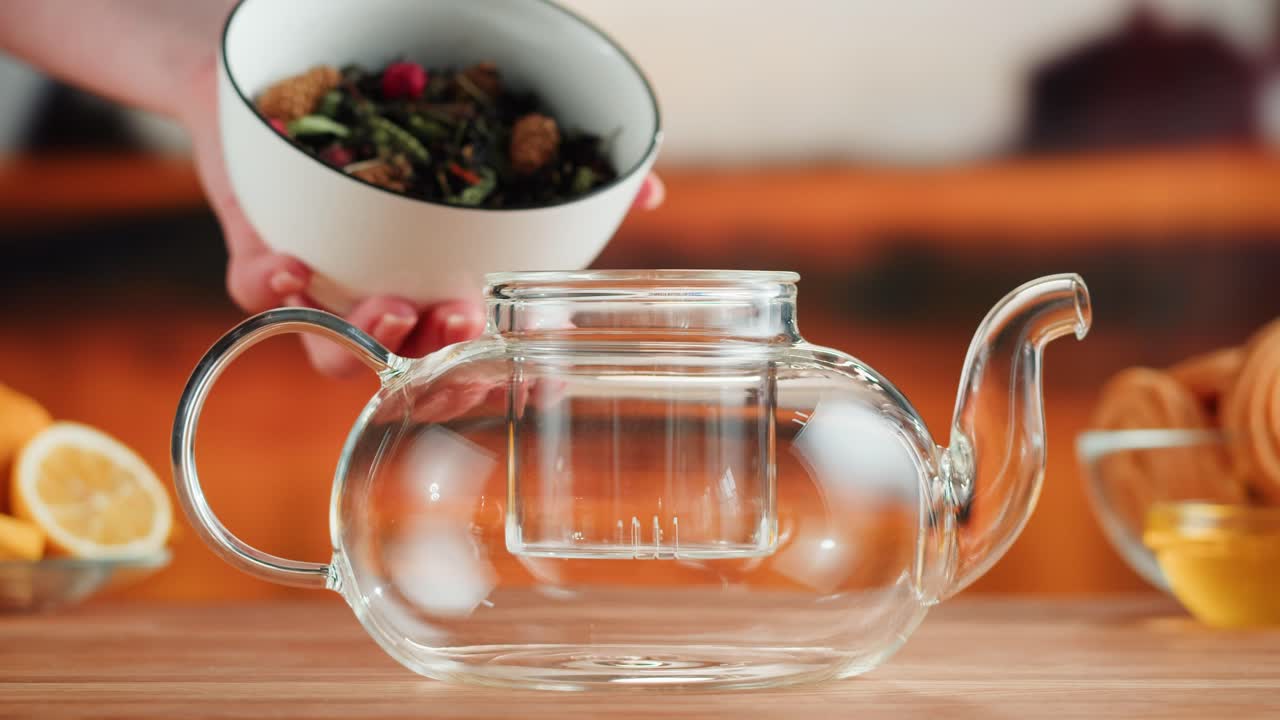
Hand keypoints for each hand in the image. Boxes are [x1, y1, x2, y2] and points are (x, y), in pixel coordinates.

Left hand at [183, 56, 664, 377]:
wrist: (273, 83)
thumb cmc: (397, 127)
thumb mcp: (491, 144)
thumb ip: (565, 175)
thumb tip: (646, 188)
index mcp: (441, 291)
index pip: (478, 361)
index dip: (509, 381)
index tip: (541, 379)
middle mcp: (384, 304)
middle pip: (413, 377)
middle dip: (442, 368)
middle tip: (464, 323)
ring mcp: (323, 293)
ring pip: (338, 357)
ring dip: (371, 342)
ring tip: (396, 307)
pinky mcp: (259, 262)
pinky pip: (257, 297)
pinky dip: (276, 290)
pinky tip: (295, 266)